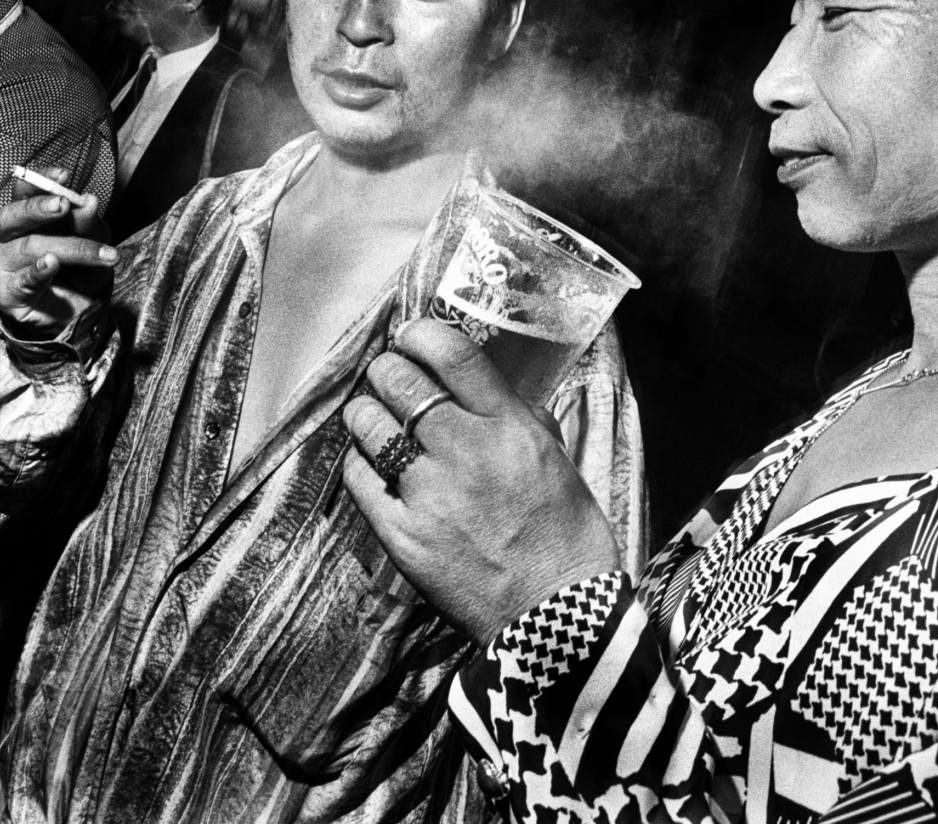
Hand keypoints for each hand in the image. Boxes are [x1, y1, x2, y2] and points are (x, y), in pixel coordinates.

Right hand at [0, 179, 117, 336]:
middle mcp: (7, 238)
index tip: (64, 174)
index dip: (41, 181)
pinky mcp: (9, 294)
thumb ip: (87, 223)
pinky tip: (51, 264)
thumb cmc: (78, 270)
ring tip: (88, 247)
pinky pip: (22, 282)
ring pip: (28, 247)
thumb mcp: (90, 241)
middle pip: (14, 216)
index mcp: (25, 218)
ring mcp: (4, 265)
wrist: (74, 315)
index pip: (25, 192)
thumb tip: (89, 201)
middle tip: (63, 204)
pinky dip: (38, 272)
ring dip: (66, 246)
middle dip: (38, 208)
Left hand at [342, 320, 619, 644]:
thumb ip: (517, 415)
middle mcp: (465, 451)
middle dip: (387, 369)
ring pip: (368, 424)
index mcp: (509, 427)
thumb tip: (480, 385)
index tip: (410, 335)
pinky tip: (372, 464)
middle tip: (390, 377)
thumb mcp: (555, 457)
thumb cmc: (566, 535)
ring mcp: (428, 494)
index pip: (451, 353)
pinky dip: (360, 462)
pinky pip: (358, 478)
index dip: (420, 333)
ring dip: (367, 412)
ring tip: (374, 416)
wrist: (556, 617)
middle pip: (398, 379)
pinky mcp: (401, 536)